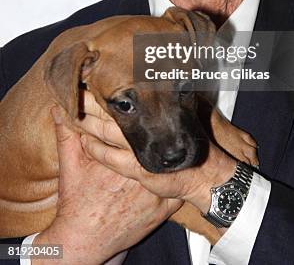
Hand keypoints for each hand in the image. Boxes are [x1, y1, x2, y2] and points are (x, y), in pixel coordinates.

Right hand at [33, 107, 181, 264]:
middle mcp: (139, 176)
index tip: (137, 117)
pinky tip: (177, 173)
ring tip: (171, 148)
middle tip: (157, 129)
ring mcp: (154, 194)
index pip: (134, 133)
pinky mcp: (162, 210)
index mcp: (119, 161)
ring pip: (170, 167)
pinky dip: (178, 181)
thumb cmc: (76, 203)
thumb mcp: (70, 165)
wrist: (83, 239)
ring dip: (171, 157)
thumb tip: (58, 111)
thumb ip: (66, 135)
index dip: (136, 122)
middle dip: (156, 138)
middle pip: (155, 148)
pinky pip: (178, 191)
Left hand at [76, 92, 235, 213]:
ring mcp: (142, 150)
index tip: (92, 76)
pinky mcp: (139, 169)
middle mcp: (149, 128)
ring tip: (73, 111)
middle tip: (77, 88)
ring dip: (89, 122)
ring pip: (108, 132)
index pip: (127, 96)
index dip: (108, 87)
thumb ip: (178, 91)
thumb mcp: (189, 109)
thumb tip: (175, 69)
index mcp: (156, 111)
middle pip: (113, 110)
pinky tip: (83, 142)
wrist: (204, 172)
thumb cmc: (193, 139)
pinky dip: (95, 149)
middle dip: (93, 100)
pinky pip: (111, 158)